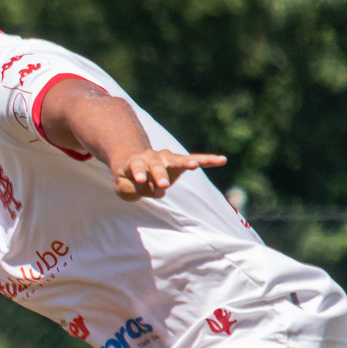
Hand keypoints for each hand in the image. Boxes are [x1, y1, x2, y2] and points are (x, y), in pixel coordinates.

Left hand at [110, 148, 227, 200]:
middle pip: (156, 165)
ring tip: (194, 165)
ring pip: (176, 161)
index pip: (136, 167)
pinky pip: (195, 160)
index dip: (139, 173)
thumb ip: (134, 190)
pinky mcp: (179, 161)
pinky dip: (207, 160)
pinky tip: (222, 160)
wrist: (134, 163)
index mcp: (135, 162)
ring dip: (184, 163)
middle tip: (163, 186)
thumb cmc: (128, 179)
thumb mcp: (124, 188)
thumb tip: (155, 190)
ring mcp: (166, 157)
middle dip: (160, 175)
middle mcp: (151, 157)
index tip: (141, 180)